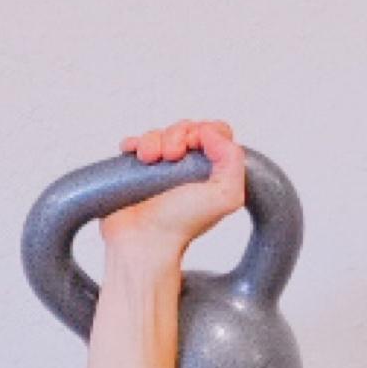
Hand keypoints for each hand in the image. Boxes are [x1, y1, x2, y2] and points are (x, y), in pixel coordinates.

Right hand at [97, 116, 246, 272]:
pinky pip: (135, 143)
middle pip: (185, 128)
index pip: (215, 132)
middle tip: (170, 157)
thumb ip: (233, 160)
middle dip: (176, 135)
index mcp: (211, 172)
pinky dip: (134, 144)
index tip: (191, 148)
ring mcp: (161, 169)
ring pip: (159, 133)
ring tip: (148, 160)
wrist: (143, 239)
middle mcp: (188, 169)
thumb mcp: (226, 196)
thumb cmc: (181, 224)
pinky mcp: (136, 171)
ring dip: (152, 140)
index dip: (203, 132)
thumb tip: (210, 132)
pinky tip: (135, 156)